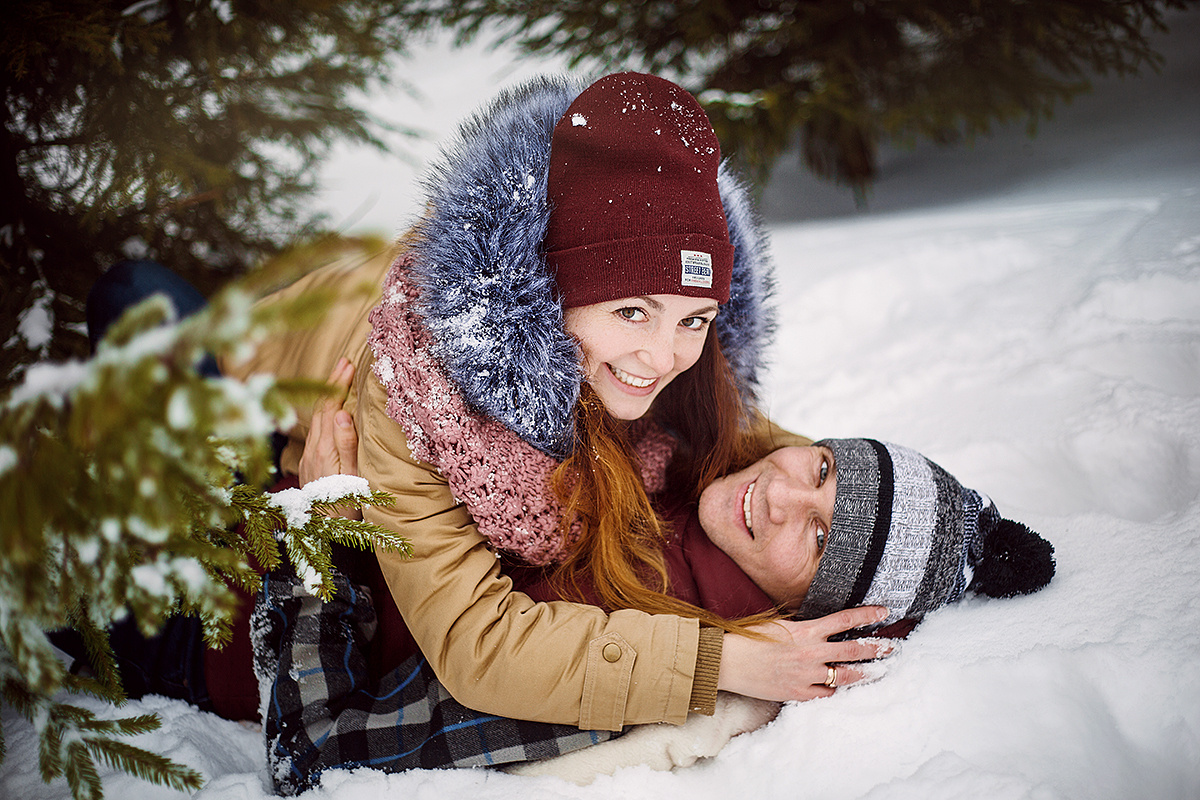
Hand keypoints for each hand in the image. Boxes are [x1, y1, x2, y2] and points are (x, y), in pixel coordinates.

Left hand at [297, 358, 360, 517]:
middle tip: (345, 362)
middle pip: (321, 409)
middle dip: (333, 384)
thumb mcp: (353, 477)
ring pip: (317, 419)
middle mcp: (312, 450)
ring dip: (328, 397)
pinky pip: (316, 431)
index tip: (349, 364)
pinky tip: (331, 411)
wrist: (325, 534)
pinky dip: (325, 413)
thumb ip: (347, 445)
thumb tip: (342, 413)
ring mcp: (309, 457)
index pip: (330, 408)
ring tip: (339, 379)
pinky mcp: (310, 465)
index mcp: (324, 450)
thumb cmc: (347, 507)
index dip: (338, 384)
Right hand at [717, 606, 894, 702]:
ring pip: (845, 675)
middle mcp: (811, 652)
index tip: (883, 612)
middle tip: (892, 647)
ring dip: (864, 672)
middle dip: (876, 648)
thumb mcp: (779, 623)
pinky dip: (832, 689)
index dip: (867, 615)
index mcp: (806, 630)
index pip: (845, 619)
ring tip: (876, 671)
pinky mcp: (799, 693)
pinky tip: (837, 687)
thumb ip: (803, 627)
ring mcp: (807, 675)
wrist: (729, 661)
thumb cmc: (749, 637)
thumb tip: (820, 628)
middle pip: (854, 649)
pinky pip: (825, 693)